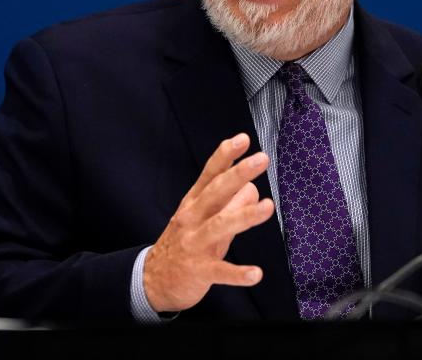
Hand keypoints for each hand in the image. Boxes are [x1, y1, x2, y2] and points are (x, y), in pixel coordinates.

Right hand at [143, 133, 274, 312]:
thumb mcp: (203, 219)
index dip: (225, 156)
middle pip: (216, 192)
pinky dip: (238, 273)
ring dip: (245, 215)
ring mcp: (194, 244)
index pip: (210, 174)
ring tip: (268, 207)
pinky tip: (256, 274)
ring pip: (220, 225)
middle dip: (238, 174)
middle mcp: (192, 219)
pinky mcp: (199, 271)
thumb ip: (228, 203)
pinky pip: (220, 271)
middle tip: (261, 159)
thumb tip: (252, 187)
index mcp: (194, 203)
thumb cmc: (183, 244)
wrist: (152, 281)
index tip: (242, 139)